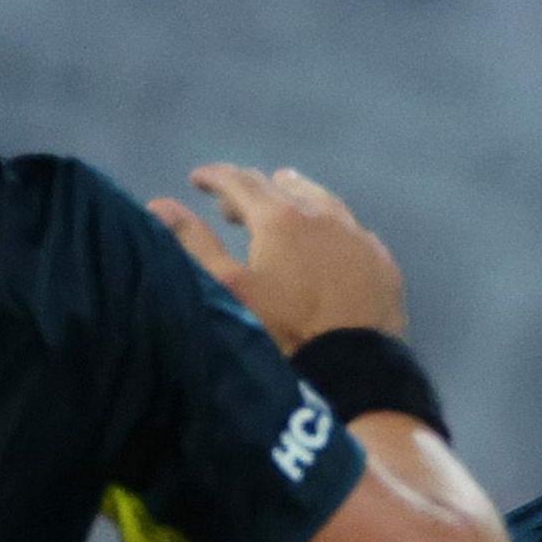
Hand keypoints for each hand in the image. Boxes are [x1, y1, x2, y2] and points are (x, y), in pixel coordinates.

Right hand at [147, 165, 405, 353]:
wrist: (354, 364)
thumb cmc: (283, 329)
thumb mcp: (229, 288)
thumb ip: (195, 243)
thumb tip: (160, 204)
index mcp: (281, 218)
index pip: (242, 182)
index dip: (215, 177)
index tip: (198, 179)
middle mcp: (324, 216)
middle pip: (282, 187)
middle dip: (251, 190)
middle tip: (230, 209)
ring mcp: (359, 236)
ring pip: (322, 201)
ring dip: (295, 199)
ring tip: (280, 204)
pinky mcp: (381, 259)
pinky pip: (351, 229)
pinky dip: (329, 226)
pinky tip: (326, 238)